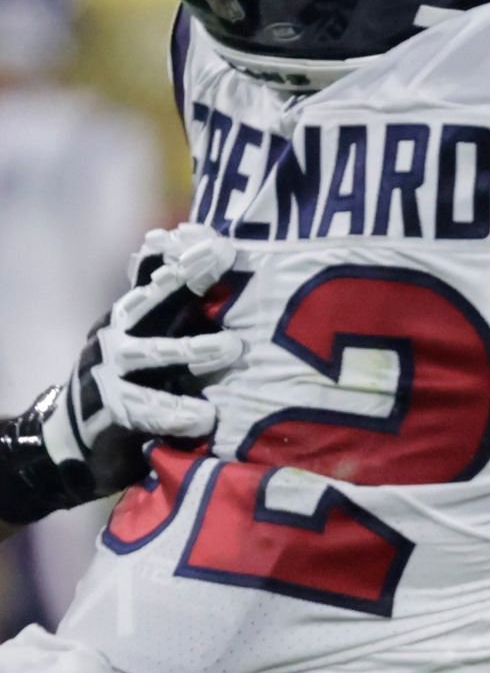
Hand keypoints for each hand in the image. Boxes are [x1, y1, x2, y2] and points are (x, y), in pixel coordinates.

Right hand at [0, 227, 242, 525]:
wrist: (75, 431)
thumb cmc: (132, 373)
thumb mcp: (150, 332)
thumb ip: (174, 302)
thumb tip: (200, 249)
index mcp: (132, 313)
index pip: (155, 275)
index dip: (183, 256)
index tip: (219, 241)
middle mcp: (118, 333)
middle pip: (149, 302)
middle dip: (183, 280)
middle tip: (218, 260)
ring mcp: (109, 368)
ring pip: (151, 352)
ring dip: (191, 348)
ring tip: (232, 347)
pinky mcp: (109, 407)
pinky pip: (146, 407)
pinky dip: (177, 411)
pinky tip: (205, 415)